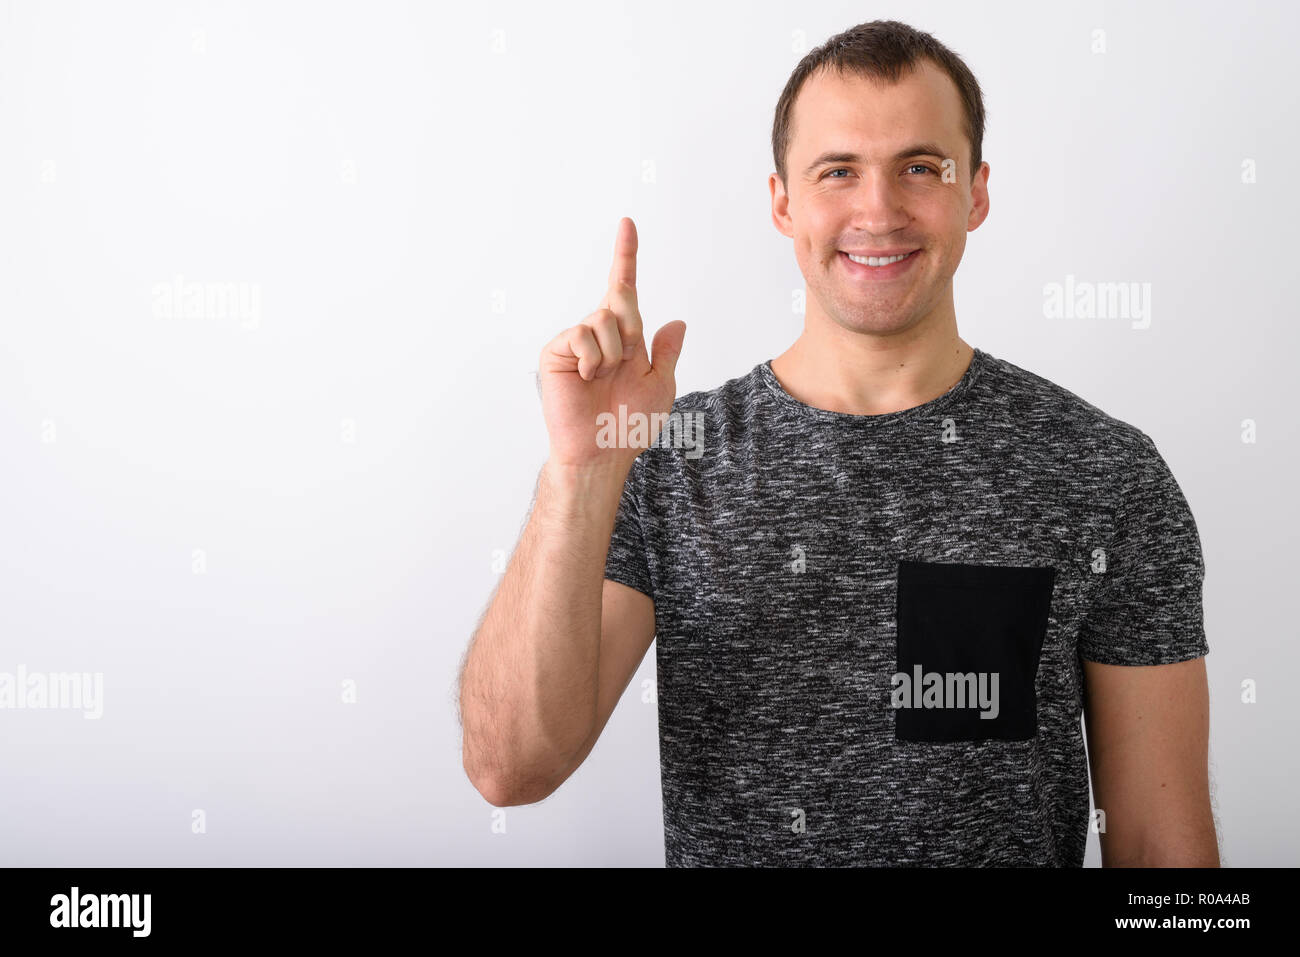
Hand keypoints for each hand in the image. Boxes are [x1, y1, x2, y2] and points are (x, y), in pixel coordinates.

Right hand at [538, 217, 685, 470]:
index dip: (625, 256)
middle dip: (629, 329)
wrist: (601, 451)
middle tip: (621, 365)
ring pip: (603, 318)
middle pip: (621, 299)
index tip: (628, 224)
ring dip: (612, 352)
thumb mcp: (661, 385)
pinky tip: (587, 378)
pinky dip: (592, 358)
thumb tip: (677, 322)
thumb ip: (667, 353)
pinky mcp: (557, 351)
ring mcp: (576, 342)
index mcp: (625, 339)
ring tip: (602, 378)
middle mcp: (600, 334)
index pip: (624, 288)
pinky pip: (581, 334)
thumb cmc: (629, 424)